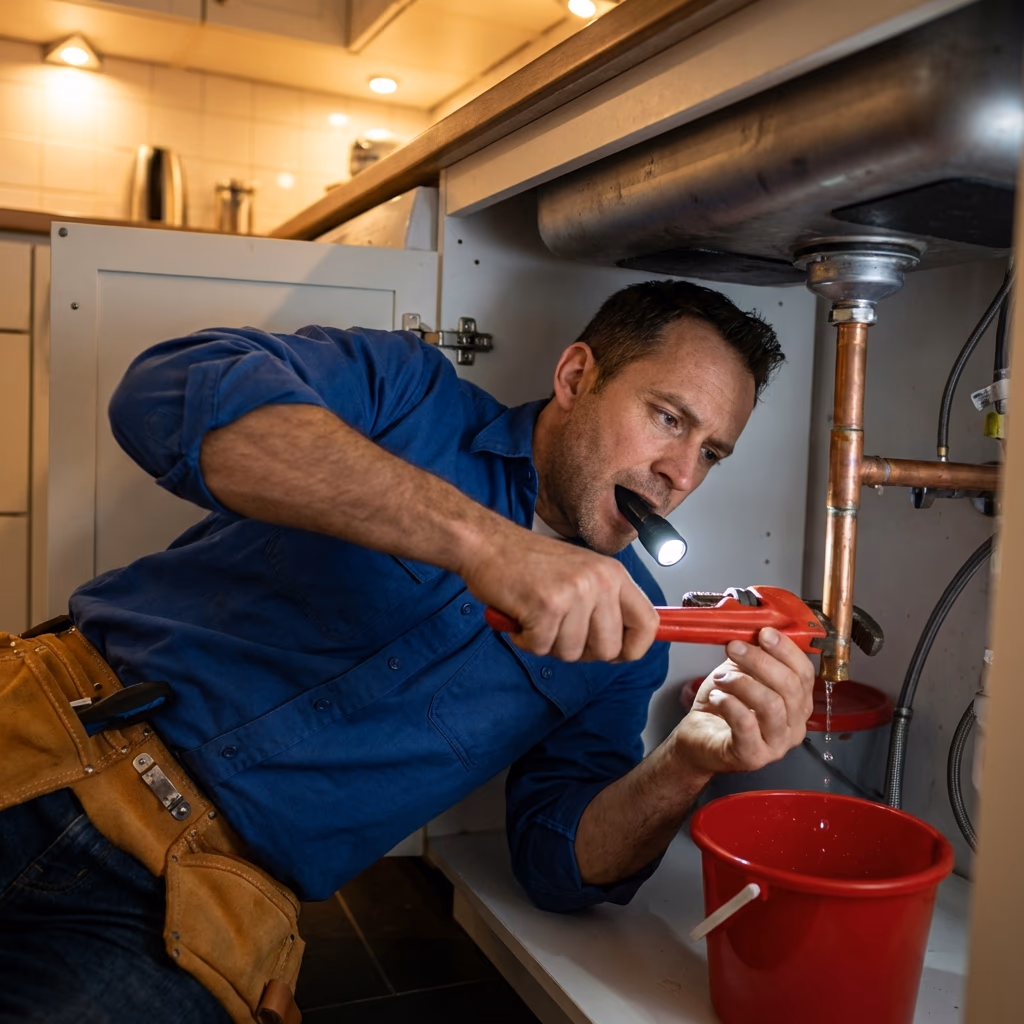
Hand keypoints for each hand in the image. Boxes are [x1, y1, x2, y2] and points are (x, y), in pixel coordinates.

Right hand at [459, 521, 658, 661]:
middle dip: (581, 650)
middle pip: (609, 649)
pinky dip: (525, 640)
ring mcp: (574, 592)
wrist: (488, 544)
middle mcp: (600, 581)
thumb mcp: (581, 575)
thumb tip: (623, 646)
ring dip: (548, 643)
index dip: (633, 648)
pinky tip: (520, 616)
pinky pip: (542, 648)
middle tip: (558, 629)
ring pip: (573, 652)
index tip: (616, 653)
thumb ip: (604, 607)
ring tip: (535, 615)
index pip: (648, 623)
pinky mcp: (547, 605)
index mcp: (613, 574)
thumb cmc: (528, 563)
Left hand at [672, 627, 814, 774]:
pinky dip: (729, 704)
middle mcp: (794, 726)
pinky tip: (717, 696)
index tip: (764, 633)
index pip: (805, 674)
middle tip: (734, 647)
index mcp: (797, 704)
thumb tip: (757, 631)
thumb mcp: (741, 673)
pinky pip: (747, 724)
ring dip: (742, 682)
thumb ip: (753, 656)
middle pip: (789, 687)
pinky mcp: (753, 756)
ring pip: (771, 705)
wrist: (699, 737)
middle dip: (760, 661)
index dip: (786, 650)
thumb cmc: (723, 706)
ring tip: (720, 677)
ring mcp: (777, 745)